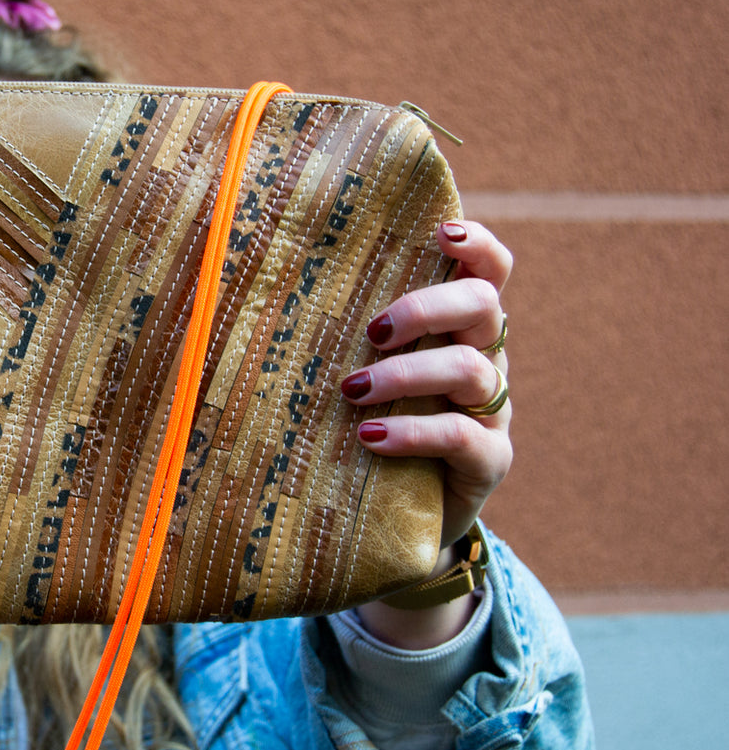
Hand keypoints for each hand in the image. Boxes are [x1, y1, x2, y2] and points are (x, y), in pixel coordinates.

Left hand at [339, 220, 512, 547]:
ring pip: (472, 369)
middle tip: (372, 329)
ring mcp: (492, 411)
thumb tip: (257, 290)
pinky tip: (371, 436)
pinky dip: (414, 433)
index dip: (478, 245)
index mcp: (457, 327)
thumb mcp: (361, 370)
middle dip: (426, 308)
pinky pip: (463, 437)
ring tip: (353, 390)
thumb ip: (340, 333)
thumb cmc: (368, 423)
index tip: (444, 231)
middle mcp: (484, 358)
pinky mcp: (489, 462)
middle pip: (484, 306)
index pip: (489, 271)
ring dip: (407, 373)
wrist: (401, 518)